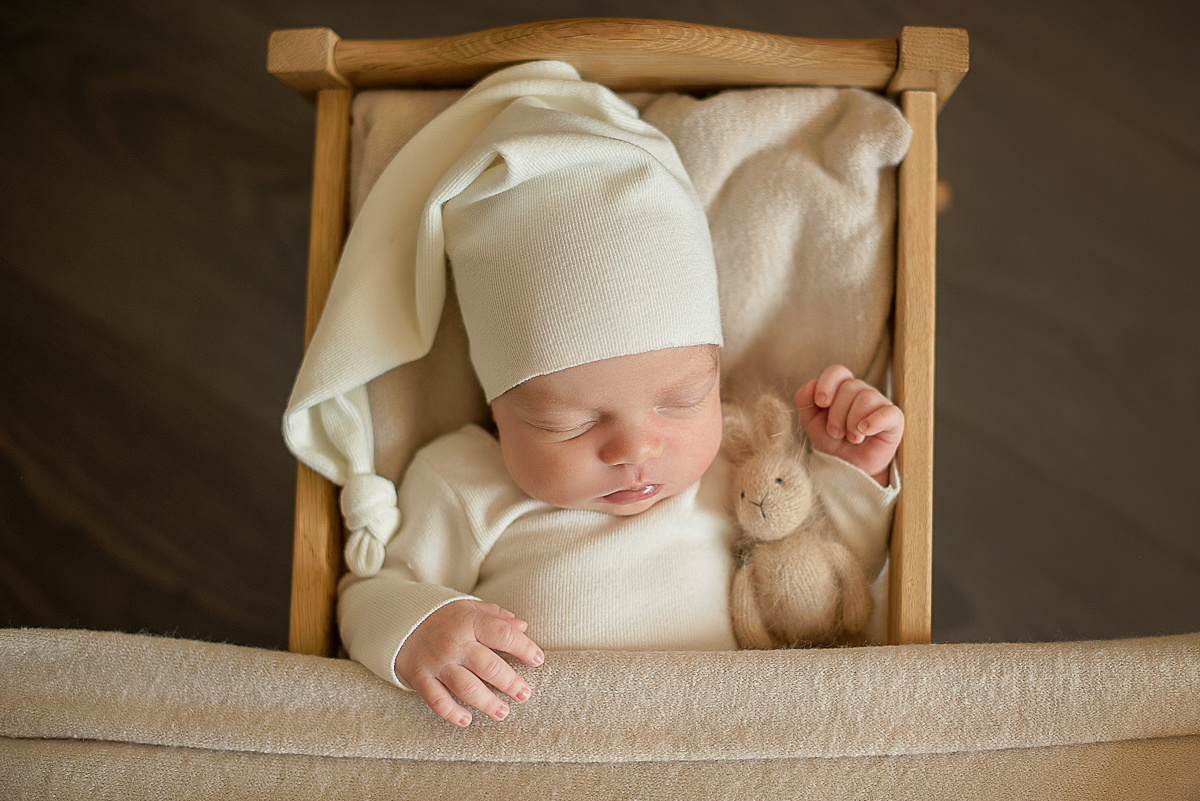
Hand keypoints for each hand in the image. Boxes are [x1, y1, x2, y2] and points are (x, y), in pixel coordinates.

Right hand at [394, 599, 543, 726]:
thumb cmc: (443, 617)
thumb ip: (496, 616)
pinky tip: (467, 720)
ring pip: (465, 687)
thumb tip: (524, 626)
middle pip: (487, 665)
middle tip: (524, 694)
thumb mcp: (469, 608)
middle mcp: (454, 643)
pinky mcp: (420, 678)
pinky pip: (437, 700)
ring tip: (502, 713)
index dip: (523, 647)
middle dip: (510, 682)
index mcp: (469, 621)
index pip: (502, 634)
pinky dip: (451, 713)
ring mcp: (437, 662)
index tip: (538, 660)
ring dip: (487, 702)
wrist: (399, 621)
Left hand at [795, 365, 903, 484]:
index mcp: (842, 389)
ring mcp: (879, 404)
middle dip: (837, 414)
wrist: (848, 468)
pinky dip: (874, 421)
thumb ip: (804, 401)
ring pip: (866, 398)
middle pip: (850, 387)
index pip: (838, 371)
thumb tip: (812, 383)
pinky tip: (864, 431)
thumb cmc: (832, 442)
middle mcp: (862, 392)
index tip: (821, 403)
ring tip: (851, 438)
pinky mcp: (894, 419)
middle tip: (836, 433)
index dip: (828, 383)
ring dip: (852, 422)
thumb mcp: (811, 422)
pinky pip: (888, 412)